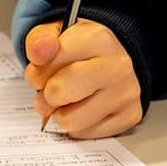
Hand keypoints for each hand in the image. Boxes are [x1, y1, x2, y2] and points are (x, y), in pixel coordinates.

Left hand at [23, 19, 142, 137]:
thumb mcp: (54, 33)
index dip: (36, 73)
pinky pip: (87, 133)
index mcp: (98, 38)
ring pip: (72, 120)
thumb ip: (39, 42)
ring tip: (67, 99)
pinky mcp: (131, 115)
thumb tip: (39, 52)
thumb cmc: (79, 47)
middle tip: (50, 89)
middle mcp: (117, 65)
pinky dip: (78, 125)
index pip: (49, 64)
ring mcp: (127, 92)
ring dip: (61, 113)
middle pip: (60, 92)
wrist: (112, 55)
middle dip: (46, 95)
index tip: (39, 72)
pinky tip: (82, 108)